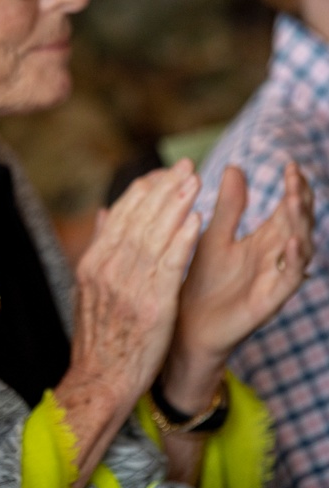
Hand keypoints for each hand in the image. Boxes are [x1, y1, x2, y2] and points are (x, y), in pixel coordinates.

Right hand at [64, 160, 201, 410]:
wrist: (100, 379)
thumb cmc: (100, 337)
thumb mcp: (88, 289)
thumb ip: (100, 249)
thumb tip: (103, 213)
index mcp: (93, 263)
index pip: (119, 216)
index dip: (144, 191)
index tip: (164, 172)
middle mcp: (107, 270)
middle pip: (138, 220)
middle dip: (163, 189)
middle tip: (186, 166)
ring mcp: (127, 287)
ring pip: (154, 237)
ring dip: (176, 206)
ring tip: (195, 182)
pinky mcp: (151, 306)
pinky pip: (168, 267)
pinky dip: (182, 241)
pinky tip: (196, 221)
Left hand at [163, 163, 313, 411]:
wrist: (186, 323)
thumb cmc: (202, 280)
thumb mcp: (213, 236)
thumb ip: (228, 206)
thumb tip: (235, 166)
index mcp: (264, 241)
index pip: (288, 210)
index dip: (294, 189)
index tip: (291, 164)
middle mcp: (276, 258)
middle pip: (300, 225)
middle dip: (301, 201)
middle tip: (296, 178)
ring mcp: (275, 279)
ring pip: (302, 248)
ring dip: (301, 225)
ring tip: (294, 202)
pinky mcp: (269, 300)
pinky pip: (290, 279)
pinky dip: (295, 260)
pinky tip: (292, 241)